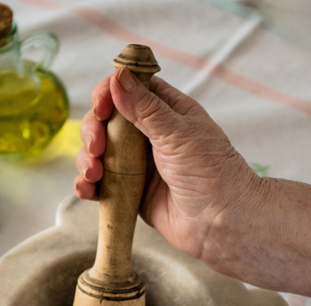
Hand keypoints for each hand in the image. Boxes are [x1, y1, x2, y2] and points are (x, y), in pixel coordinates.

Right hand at [75, 67, 262, 264]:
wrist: (223, 223)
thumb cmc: (213, 174)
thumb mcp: (179, 133)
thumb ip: (145, 108)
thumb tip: (118, 76)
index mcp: (166, 112)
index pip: (128, 90)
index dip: (108, 94)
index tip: (101, 108)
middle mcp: (149, 135)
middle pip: (105, 121)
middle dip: (93, 131)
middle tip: (97, 147)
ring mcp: (138, 165)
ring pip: (98, 153)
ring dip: (87, 159)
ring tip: (93, 173)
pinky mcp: (130, 193)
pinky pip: (101, 184)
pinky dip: (88, 185)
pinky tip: (87, 189)